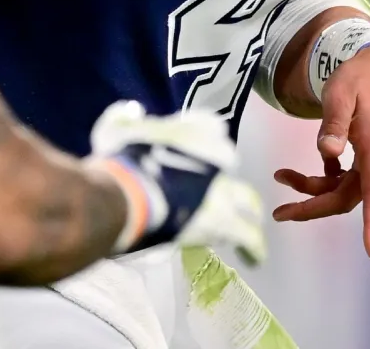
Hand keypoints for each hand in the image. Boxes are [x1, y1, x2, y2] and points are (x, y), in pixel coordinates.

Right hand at [87, 101, 266, 264]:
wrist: (129, 194)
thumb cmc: (121, 161)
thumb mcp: (115, 129)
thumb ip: (124, 118)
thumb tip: (130, 112)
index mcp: (195, 131)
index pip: (211, 128)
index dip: (205, 143)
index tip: (198, 155)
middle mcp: (217, 156)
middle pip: (233, 164)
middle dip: (229, 176)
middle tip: (229, 194)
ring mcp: (224, 189)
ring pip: (248, 202)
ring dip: (245, 214)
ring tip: (243, 231)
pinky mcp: (226, 222)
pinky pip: (249, 236)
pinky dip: (253, 248)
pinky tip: (254, 258)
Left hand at [270, 44, 369, 258]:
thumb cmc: (360, 76)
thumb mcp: (340, 92)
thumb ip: (334, 124)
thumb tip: (326, 154)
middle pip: (349, 196)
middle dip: (312, 203)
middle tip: (278, 212)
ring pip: (349, 188)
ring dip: (317, 187)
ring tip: (282, 174)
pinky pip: (355, 179)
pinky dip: (331, 177)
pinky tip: (315, 166)